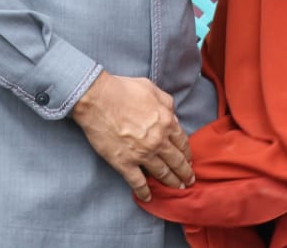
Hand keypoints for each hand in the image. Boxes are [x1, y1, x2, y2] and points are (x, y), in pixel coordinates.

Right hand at [71, 71, 192, 201]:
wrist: (98, 99)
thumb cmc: (123, 90)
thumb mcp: (152, 88)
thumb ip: (166, 103)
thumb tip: (172, 114)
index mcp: (166, 122)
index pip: (182, 142)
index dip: (187, 153)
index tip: (189, 159)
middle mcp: (158, 141)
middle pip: (176, 161)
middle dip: (185, 172)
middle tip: (189, 180)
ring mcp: (142, 154)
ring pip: (162, 173)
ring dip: (171, 182)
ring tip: (177, 188)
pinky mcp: (124, 163)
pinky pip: (138, 182)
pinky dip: (144, 192)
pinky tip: (148, 197)